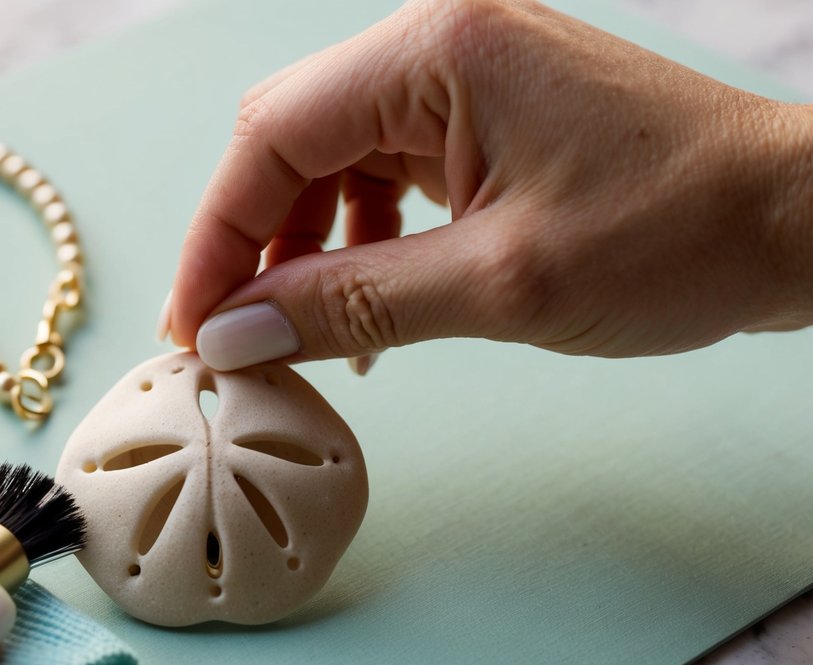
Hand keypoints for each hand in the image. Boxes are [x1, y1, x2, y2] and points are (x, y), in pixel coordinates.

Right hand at [166, 0, 812, 370]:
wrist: (797, 223)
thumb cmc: (677, 234)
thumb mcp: (498, 284)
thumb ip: (350, 305)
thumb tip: (235, 337)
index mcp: (434, 52)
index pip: (272, 137)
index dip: (216, 239)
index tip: (192, 329)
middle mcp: (437, 46)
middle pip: (290, 141)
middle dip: (249, 243)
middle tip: (227, 337)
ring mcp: (464, 80)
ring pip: (333, 162)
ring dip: (301, 250)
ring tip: (299, 336)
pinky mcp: (487, 120)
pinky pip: (387, 176)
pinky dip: (358, 243)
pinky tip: (365, 308)